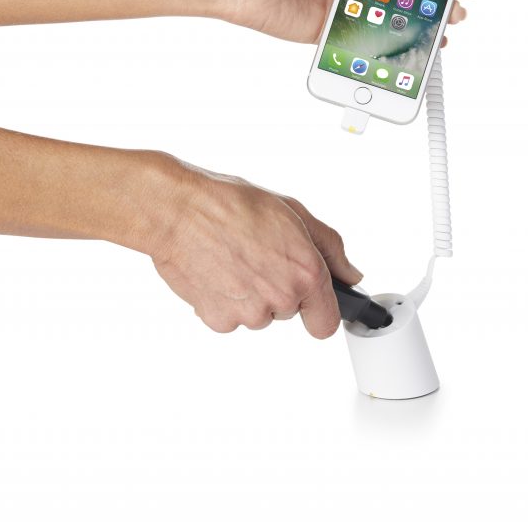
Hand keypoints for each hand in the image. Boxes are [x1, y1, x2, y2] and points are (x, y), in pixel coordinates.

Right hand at [148, 156, 362, 337]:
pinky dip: (224, 300)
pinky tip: (217, 270)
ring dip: (250, 294)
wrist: (177, 211)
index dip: (319, 310)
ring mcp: (248, 313)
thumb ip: (330, 248)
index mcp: (306, 272)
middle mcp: (281, 297)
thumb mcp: (292, 211)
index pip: (327, 323)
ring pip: (258, 314)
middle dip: (278, 288)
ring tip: (233, 258)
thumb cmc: (229, 204)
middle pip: (288, 312)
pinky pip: (230, 318)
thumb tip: (350, 274)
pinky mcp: (218, 320)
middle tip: (257, 254)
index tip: (311, 302)